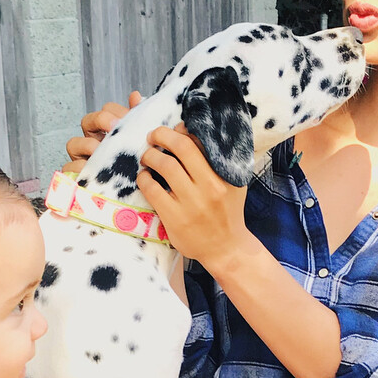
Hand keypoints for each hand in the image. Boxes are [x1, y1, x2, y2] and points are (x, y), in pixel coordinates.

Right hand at [64, 90, 142, 174]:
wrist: (141, 201)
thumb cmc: (142, 170)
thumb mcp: (144, 146)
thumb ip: (140, 122)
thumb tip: (136, 96)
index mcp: (110, 132)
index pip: (107, 111)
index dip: (115, 111)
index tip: (128, 117)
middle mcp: (94, 142)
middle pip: (87, 122)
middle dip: (99, 121)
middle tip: (114, 128)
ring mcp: (84, 159)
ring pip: (73, 143)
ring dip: (87, 145)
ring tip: (101, 151)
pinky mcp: (78, 178)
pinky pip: (68, 169)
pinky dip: (77, 169)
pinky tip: (91, 172)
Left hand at [137, 123, 255, 268]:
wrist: (226, 248)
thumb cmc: (228, 212)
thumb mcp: (233, 184)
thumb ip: (219, 161)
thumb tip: (193, 133)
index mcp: (224, 175)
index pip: (200, 141)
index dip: (182, 130)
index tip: (174, 129)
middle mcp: (210, 187)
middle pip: (181, 148)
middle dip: (161, 135)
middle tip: (153, 136)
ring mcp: (192, 203)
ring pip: (165, 166)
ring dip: (150, 156)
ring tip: (147, 156)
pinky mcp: (175, 218)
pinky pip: (152, 190)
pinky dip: (144, 178)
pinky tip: (144, 177)